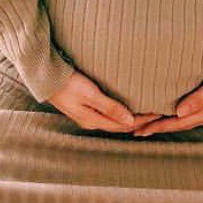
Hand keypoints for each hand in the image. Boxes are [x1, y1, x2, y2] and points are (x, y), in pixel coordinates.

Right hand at [47, 71, 162, 133]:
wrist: (43, 77)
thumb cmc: (66, 83)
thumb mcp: (89, 94)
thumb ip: (110, 107)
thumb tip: (130, 121)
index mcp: (93, 120)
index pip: (124, 125)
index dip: (143, 120)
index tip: (158, 113)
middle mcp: (90, 121)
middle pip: (120, 125)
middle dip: (139, 121)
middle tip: (157, 114)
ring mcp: (86, 115)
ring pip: (114, 120)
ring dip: (130, 118)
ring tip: (146, 113)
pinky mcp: (83, 107)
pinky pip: (107, 114)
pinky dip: (120, 112)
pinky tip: (125, 108)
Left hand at [131, 64, 202, 136]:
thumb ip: (200, 98)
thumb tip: (178, 112)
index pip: (176, 123)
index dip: (156, 126)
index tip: (138, 129)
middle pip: (174, 124)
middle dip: (154, 127)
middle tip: (132, 130)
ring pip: (179, 120)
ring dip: (161, 122)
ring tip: (143, 124)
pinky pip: (185, 113)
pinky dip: (171, 115)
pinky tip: (163, 113)